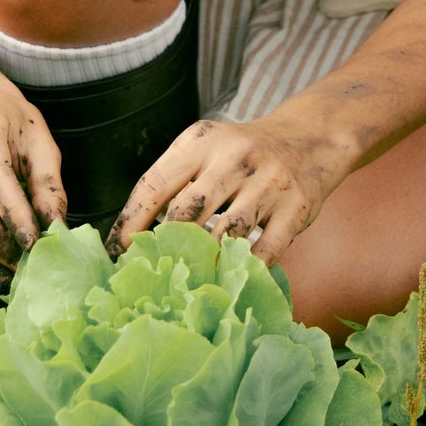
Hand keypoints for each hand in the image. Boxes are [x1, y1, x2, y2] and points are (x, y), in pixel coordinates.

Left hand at [105, 115, 350, 266]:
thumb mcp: (205, 150)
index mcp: (202, 141)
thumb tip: (130, 238)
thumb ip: (174, 183)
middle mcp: (235, 157)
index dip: (130, 222)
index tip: (117, 252)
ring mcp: (269, 182)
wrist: (308, 138)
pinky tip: (228, 283)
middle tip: (151, 275)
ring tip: (185, 287)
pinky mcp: (296, 208)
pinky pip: (265, 252)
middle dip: (165, 248)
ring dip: (203, 264)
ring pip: (226, 234)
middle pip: (187, 212)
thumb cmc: (240, 155)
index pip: (155, 184)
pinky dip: (243, 272)